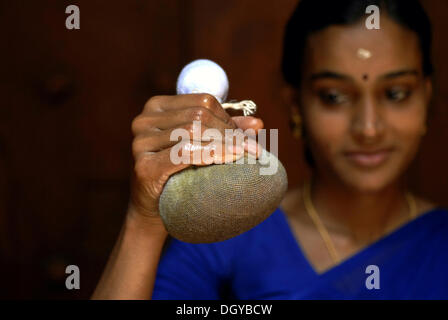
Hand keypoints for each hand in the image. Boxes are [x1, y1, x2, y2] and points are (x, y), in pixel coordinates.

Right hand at [128, 94, 263, 228]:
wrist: (154, 209)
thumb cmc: (179, 173)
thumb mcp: (202, 146)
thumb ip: (225, 132)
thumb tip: (258, 123)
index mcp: (157, 106)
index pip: (202, 102)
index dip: (229, 118)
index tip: (247, 137)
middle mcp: (144, 120)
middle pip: (199, 117)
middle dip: (230, 132)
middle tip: (253, 149)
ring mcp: (140, 143)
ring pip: (192, 132)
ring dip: (225, 144)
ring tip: (246, 155)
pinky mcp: (144, 166)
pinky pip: (185, 153)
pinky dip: (211, 154)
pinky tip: (230, 159)